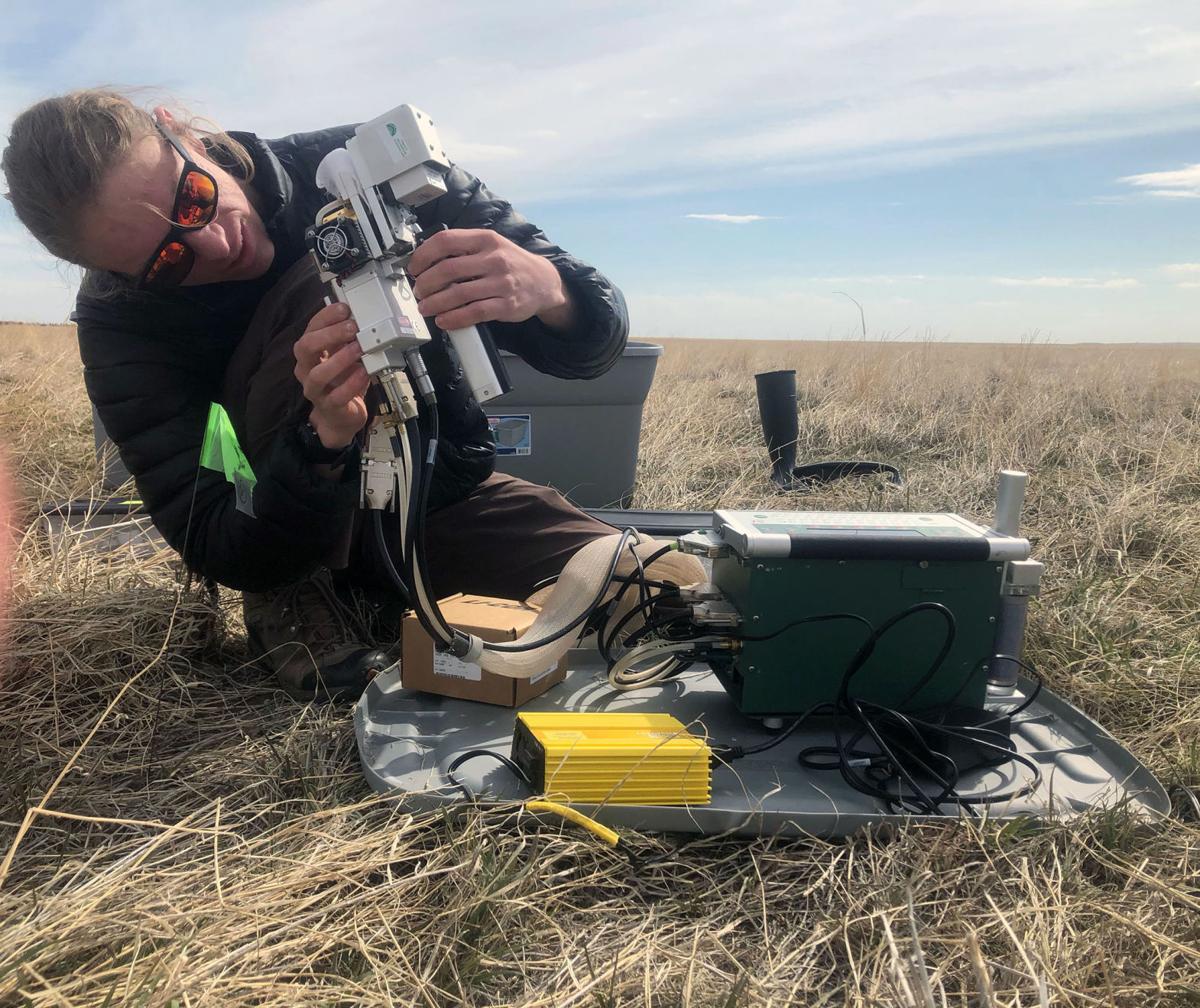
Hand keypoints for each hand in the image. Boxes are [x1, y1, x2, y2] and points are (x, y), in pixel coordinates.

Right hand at [293, 301, 370, 449]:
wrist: (341, 416)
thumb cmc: (342, 382)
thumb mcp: (344, 356)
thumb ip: (348, 340)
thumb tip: (361, 318)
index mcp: (310, 352)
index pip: (311, 329)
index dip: (326, 317)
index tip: (344, 308)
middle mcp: (307, 369)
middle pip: (306, 347)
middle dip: (329, 334)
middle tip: (352, 327)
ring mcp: (315, 389)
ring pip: (318, 374)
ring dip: (340, 359)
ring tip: (358, 349)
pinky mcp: (329, 406)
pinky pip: (337, 396)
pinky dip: (352, 383)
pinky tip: (364, 373)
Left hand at [408, 229, 574, 331]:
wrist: (545, 282)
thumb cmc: (512, 263)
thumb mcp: (491, 245)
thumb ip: (464, 248)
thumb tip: (428, 259)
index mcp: (486, 240)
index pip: (446, 241)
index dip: (424, 255)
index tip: (414, 267)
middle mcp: (494, 259)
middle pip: (448, 269)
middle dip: (426, 283)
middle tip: (418, 291)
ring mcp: (501, 283)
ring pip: (459, 294)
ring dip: (436, 303)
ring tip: (426, 307)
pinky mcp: (506, 305)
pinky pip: (474, 313)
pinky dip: (455, 318)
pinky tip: (444, 320)